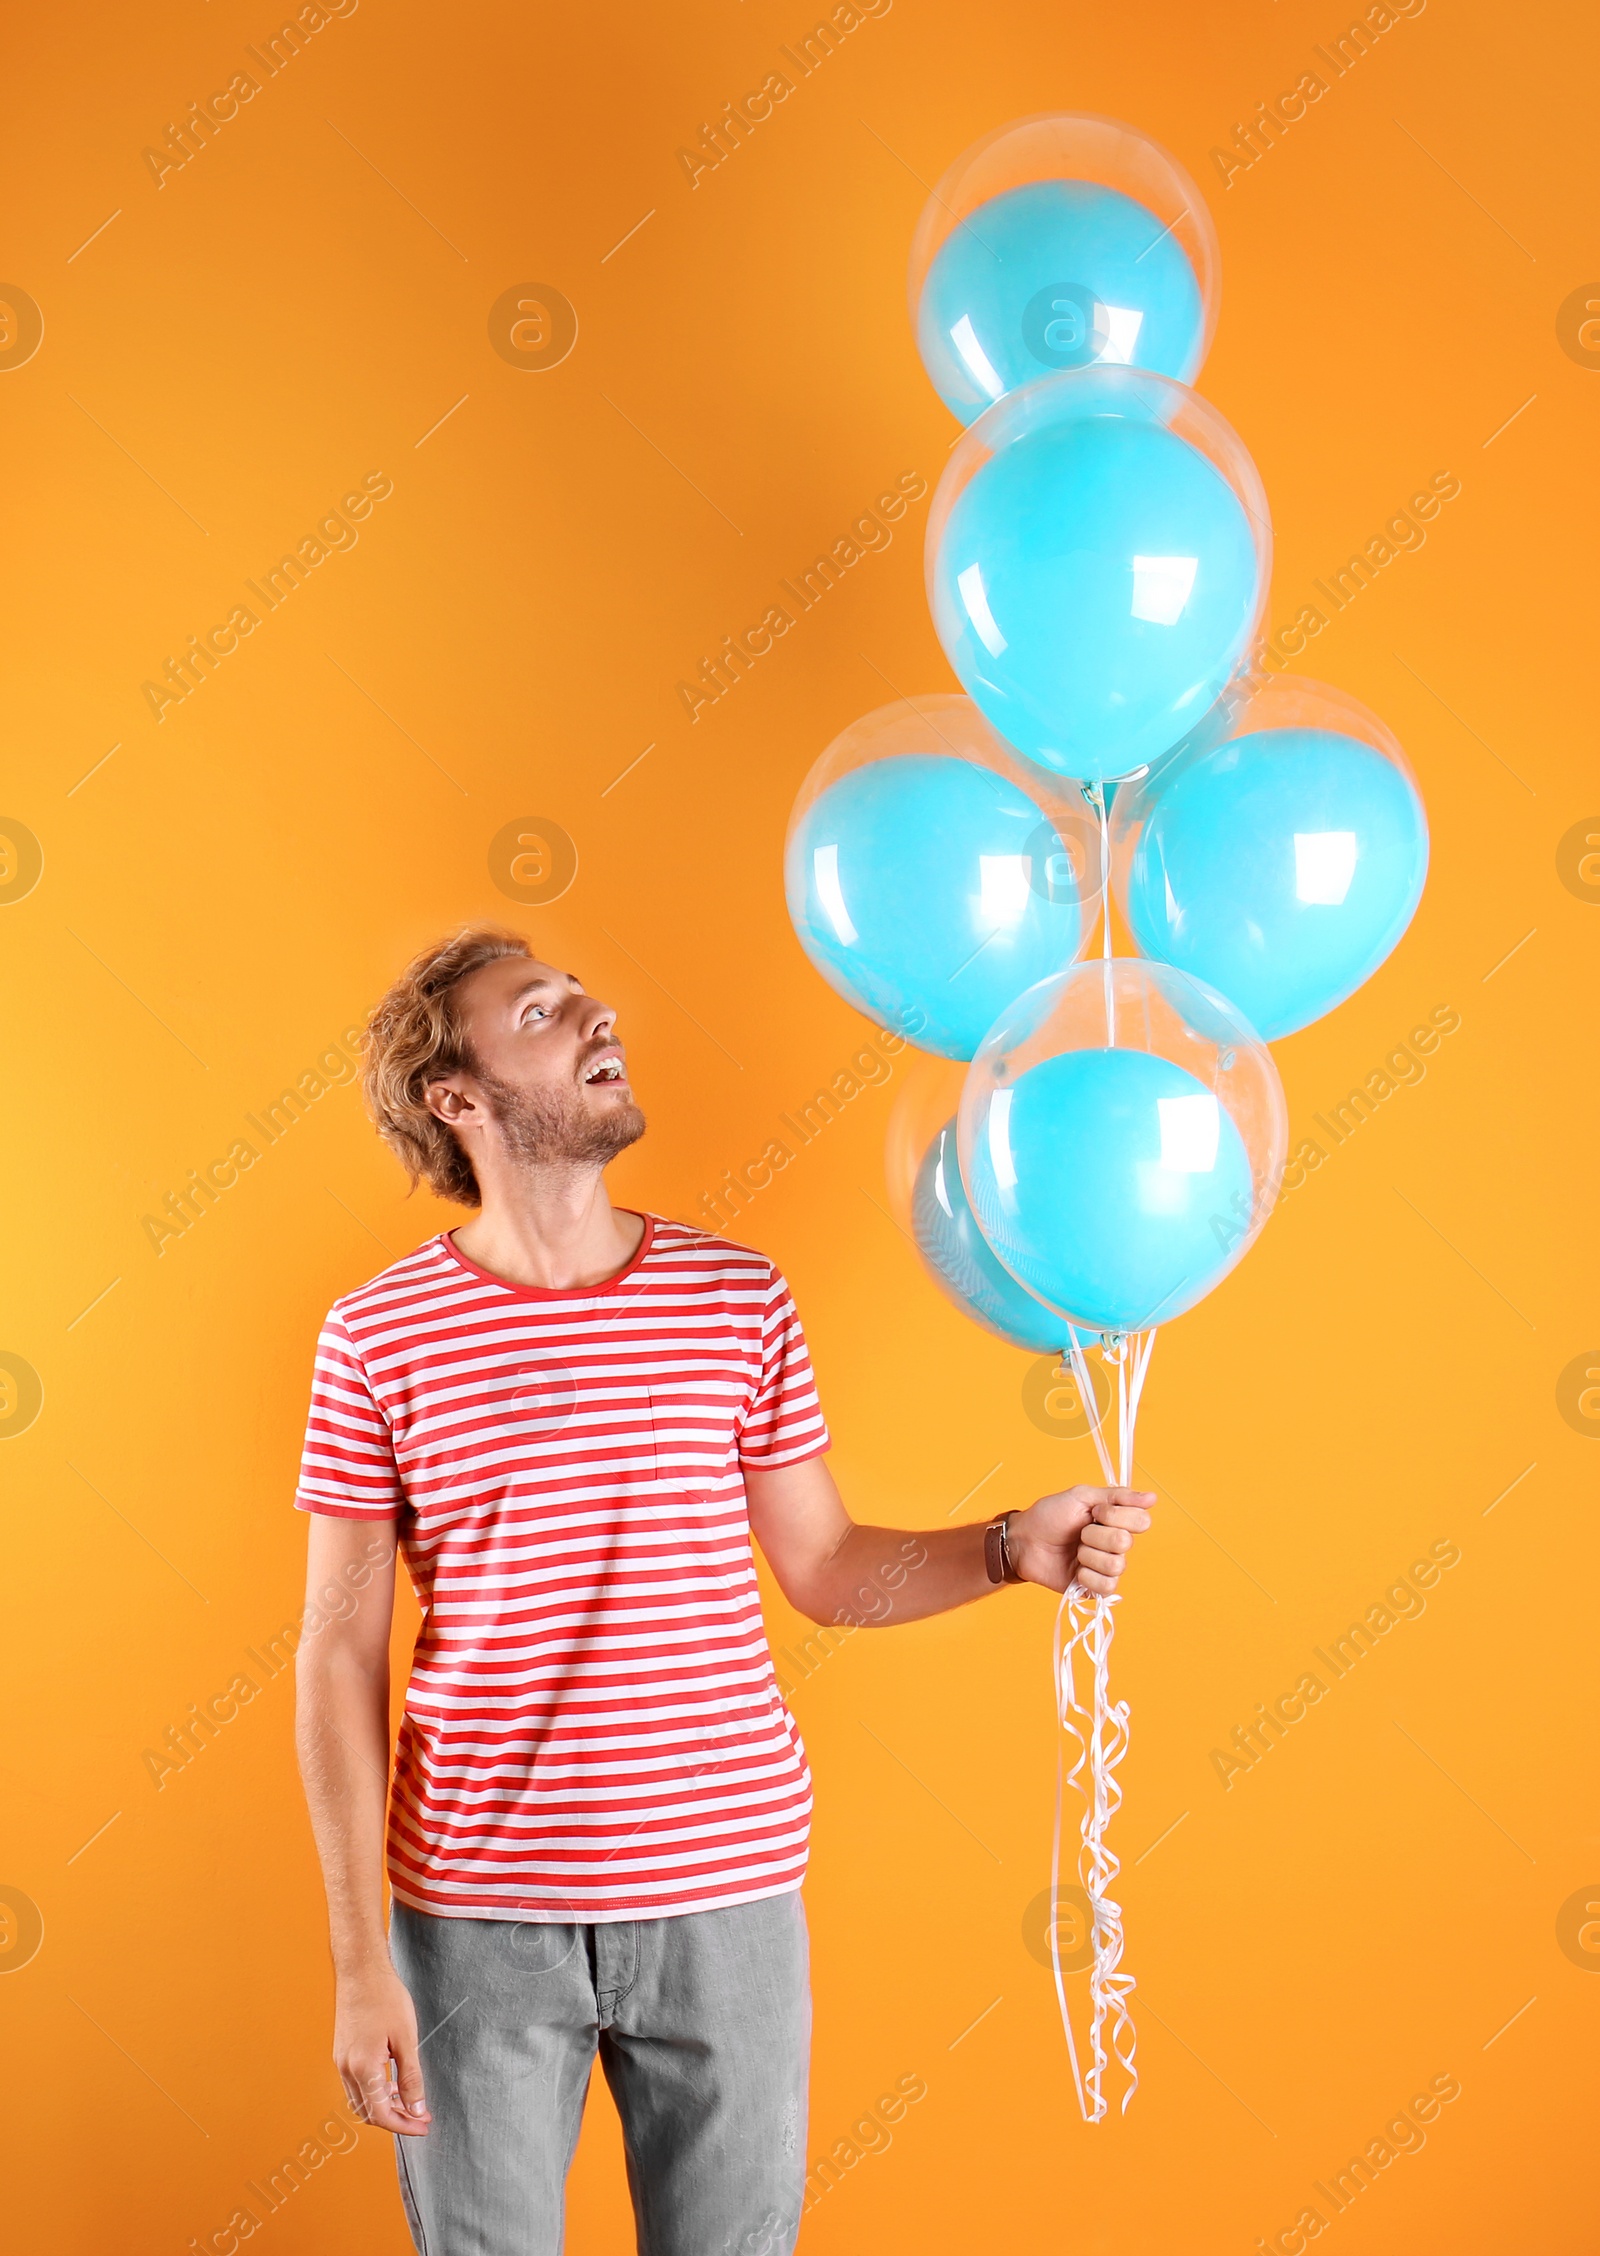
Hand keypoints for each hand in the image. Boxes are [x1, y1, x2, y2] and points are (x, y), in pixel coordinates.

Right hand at [334, 1960, 431, 2135]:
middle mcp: (347, 2069)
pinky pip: (356, 2084)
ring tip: (409, 2102)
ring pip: (360, 2100)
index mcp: (363, 2068)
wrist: (361, 1970)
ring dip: (383, 2107)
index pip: (381, 2114)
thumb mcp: (406, 2039)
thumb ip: (411, 2078)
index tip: (424, 2126)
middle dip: (394, 2120)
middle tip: (420, 2118)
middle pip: (368, 2113)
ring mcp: (341, 2061)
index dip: (404, 2125)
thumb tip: (417, 2109)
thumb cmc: (385, 1998)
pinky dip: (374, 2091)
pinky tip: (391, 2082)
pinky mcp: (342, 2052)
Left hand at [1006, 1486, 1155, 1596]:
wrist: (1024, 1541)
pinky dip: (1088, 1576)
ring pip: (1116, 1565)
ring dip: (1088, 1555)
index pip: (1141, 1521)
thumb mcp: (1081, 1496)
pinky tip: (1076, 1570)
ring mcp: (1106, 1567)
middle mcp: (1116, 1544)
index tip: (1095, 1512)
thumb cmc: (1049, 1516)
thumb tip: (1152, 1498)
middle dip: (1095, 1535)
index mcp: (1116, 1521)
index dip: (1115, 1515)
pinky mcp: (1096, 1587)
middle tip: (1080, 1532)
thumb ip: (1117, 1496)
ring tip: (1075, 1551)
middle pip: (1125, 1542)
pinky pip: (1107, 1586)